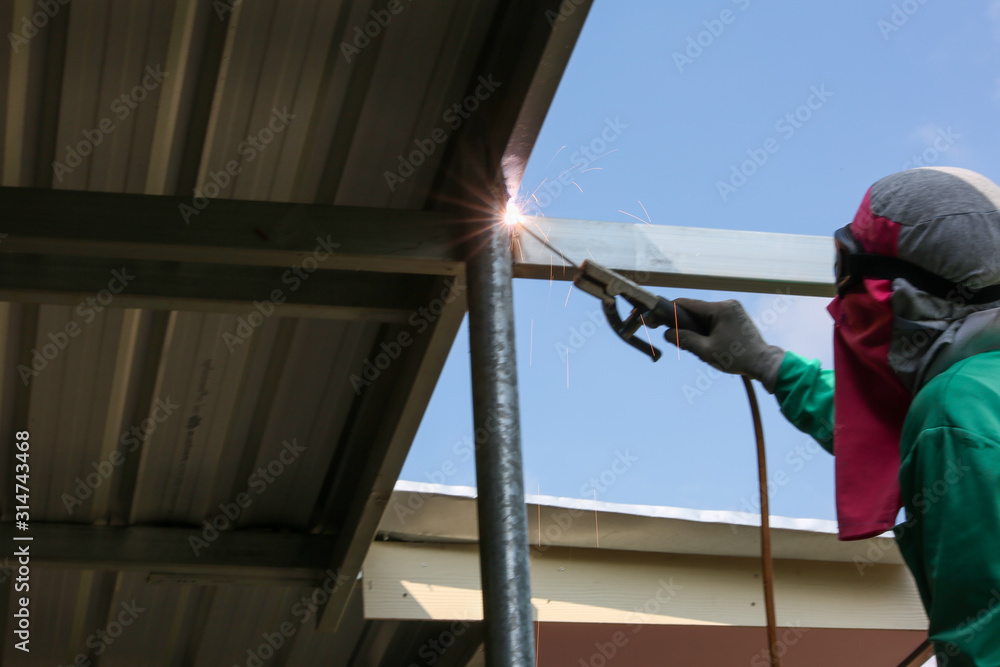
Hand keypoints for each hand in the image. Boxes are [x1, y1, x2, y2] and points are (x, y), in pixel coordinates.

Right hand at [665, 298, 785, 392]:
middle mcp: (728, 304)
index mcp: (721, 308)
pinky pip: (714, 319)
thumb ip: (684, 340)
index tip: (656, 315)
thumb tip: (666, 334)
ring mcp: (734, 310)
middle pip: (696, 310)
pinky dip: (706, 328)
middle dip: (684, 322)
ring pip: (705, 315)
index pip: (688, 304)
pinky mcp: (736, 317)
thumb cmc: (736, 358)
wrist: (763, 363)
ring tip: (693, 344)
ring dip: (696, 327)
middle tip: (672, 335)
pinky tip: (705, 342)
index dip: (670, 310)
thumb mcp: (706, 351)